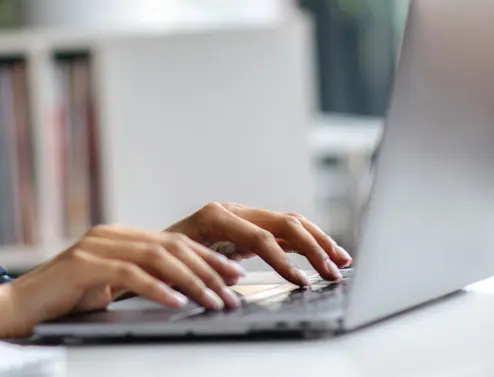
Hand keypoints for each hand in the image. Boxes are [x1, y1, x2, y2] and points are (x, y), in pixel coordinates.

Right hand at [0, 224, 245, 336]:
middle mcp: (108, 235)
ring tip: (214, 301)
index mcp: (116, 237)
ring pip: (156, 257)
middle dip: (208, 268)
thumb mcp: (106, 289)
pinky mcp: (82, 266)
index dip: (206, 257)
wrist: (15, 308)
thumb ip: (135, 280)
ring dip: (191, 281)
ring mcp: (94, 247)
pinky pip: (129, 275)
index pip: (172, 241)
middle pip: (170, 245)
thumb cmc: (60, 303)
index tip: (233, 274)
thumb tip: (180, 292)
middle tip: (233, 290)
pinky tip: (177, 303)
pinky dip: (157, 289)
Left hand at [166, 203, 351, 286]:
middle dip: (313, 247)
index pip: (261, 235)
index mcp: (215, 216)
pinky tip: (326, 256)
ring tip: (342, 261)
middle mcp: (233, 210)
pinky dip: (308, 243)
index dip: (284, 260)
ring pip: (290, 223)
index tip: (302, 282)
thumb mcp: (181, 264)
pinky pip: (285, 231)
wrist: (151, 247)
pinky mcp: (251, 226)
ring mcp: (244, 215)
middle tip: (334, 272)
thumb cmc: (162, 259)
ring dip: (319, 241)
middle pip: (283, 222)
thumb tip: (234, 280)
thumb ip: (208, 268)